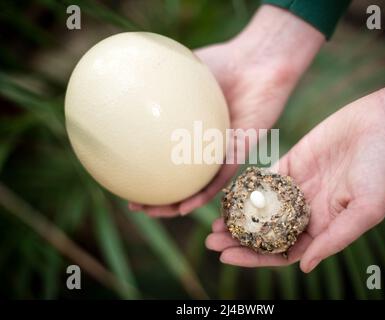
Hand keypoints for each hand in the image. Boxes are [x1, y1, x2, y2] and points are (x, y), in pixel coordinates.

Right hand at [129, 5, 323, 216]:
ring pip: (200, 187)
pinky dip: (203, 194)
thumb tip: (124, 83)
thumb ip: (157, 81)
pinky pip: (221, 178)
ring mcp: (224, 152)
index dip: (147, 173)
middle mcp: (208, 146)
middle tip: (137, 206)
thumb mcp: (182, 72)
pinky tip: (185, 206)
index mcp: (193, 132)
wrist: (259, 60)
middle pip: (182, 179)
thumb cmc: (224, 61)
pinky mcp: (242, 153)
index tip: (125, 182)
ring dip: (178, 204)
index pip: (167, 158)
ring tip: (155, 212)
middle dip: (160, 197)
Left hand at [206, 69, 384, 271]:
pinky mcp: (293, 163)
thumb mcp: (365, 211)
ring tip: (213, 223)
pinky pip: (264, 180)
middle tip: (211, 241)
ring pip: (261, 209)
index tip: (227, 256)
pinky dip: (246, 189)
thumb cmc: (383, 169)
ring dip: (239, 217)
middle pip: (267, 233)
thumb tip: (304, 267)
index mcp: (324, 227)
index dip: (255, 257)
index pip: (283, 251)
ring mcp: (298, 187)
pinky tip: (228, 194)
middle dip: (240, 240)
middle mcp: (308, 211)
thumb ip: (334, 239)